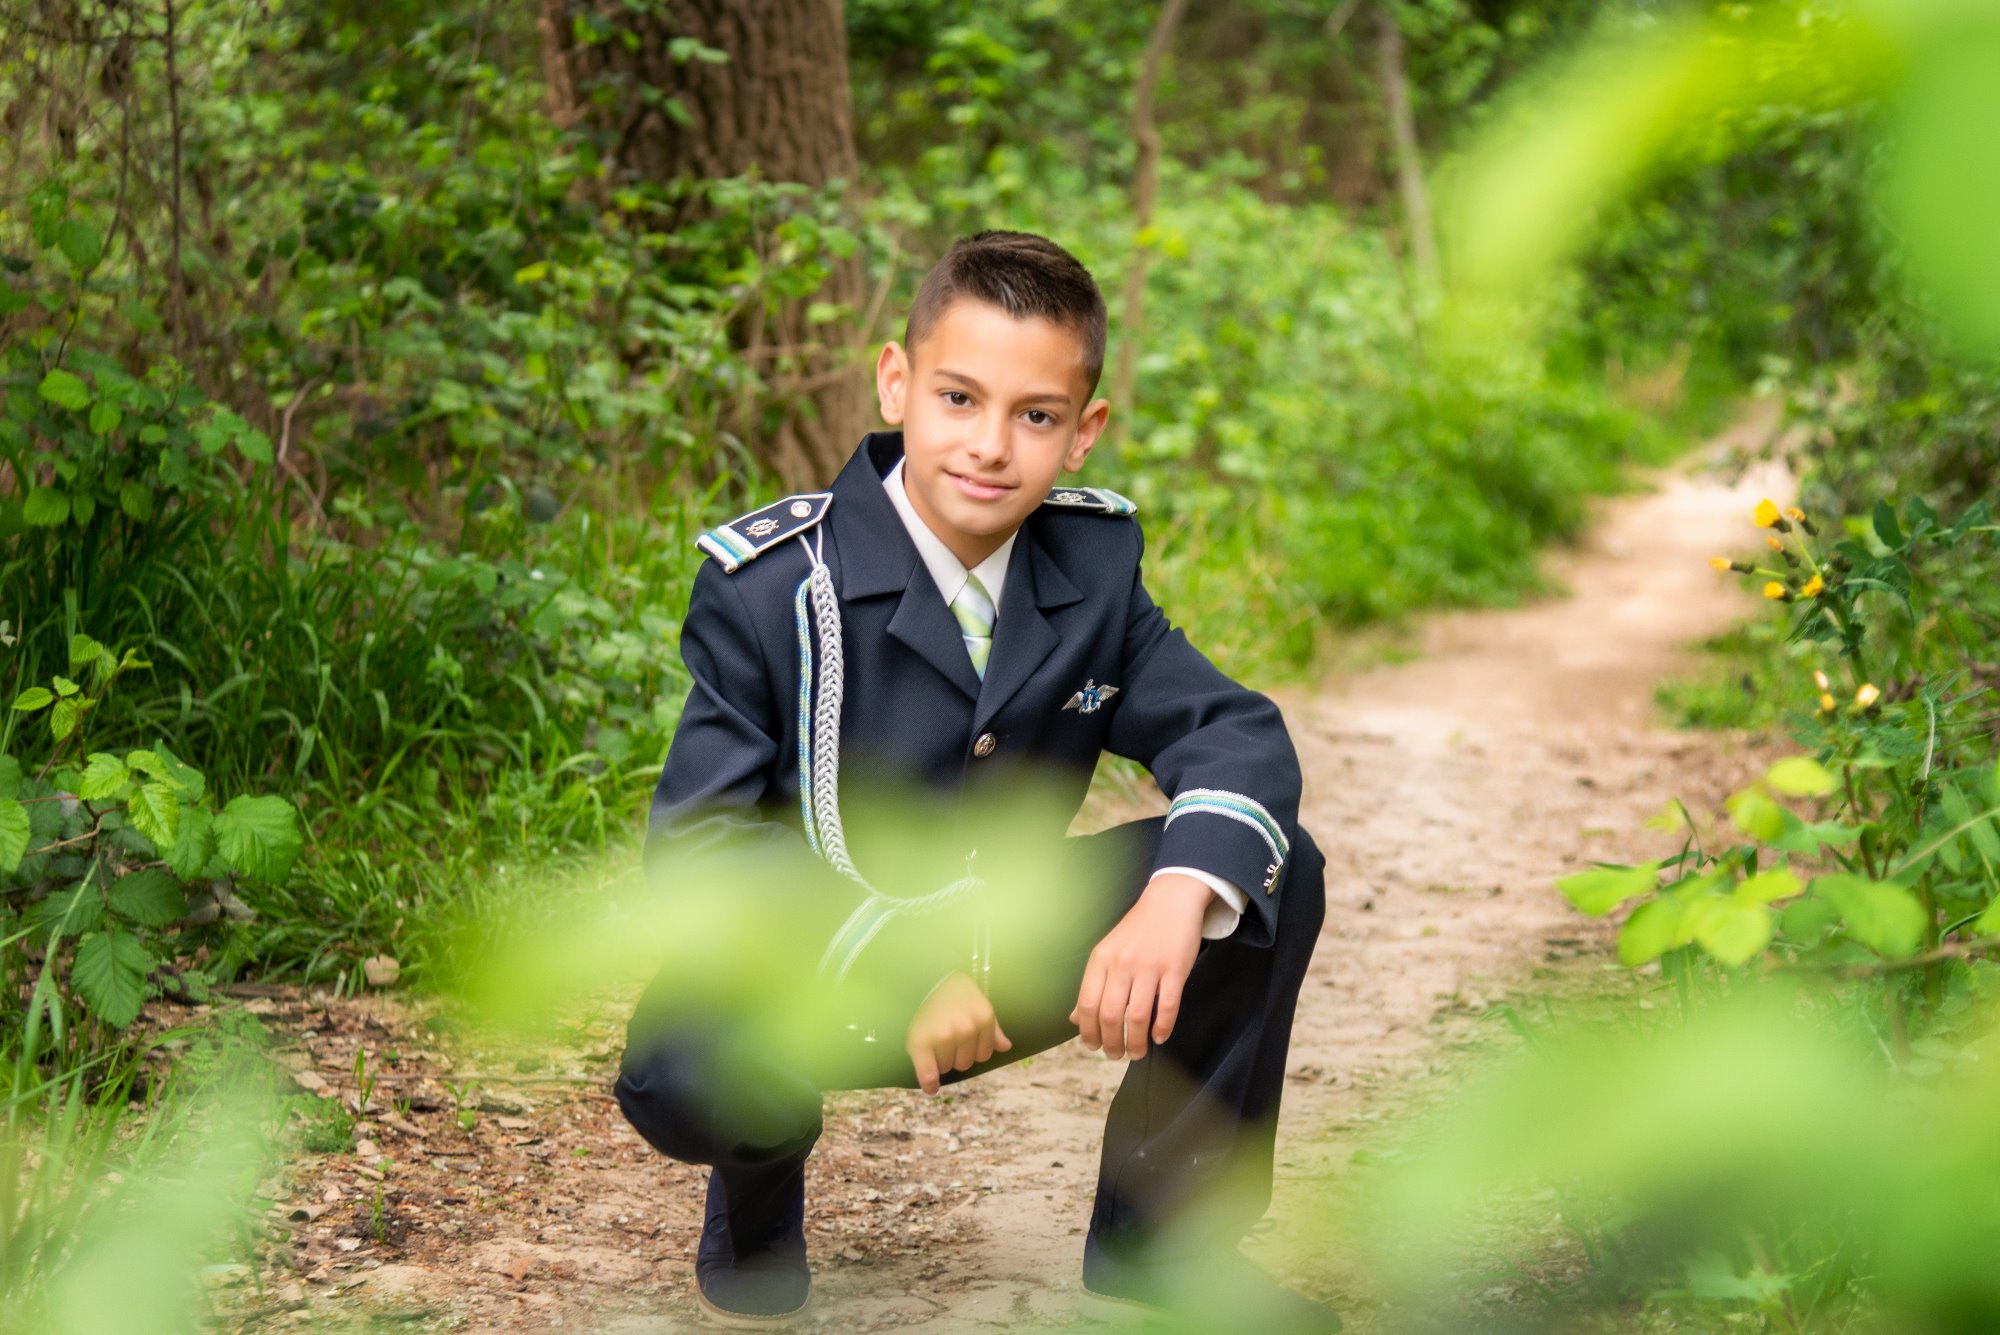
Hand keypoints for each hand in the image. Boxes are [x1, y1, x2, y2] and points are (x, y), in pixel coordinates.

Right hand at [905, 971, 1011, 1094]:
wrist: (924, 976)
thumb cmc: (953, 991)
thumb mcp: (978, 1003)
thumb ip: (992, 1028)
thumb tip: (1006, 1047)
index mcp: (984, 1018)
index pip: (984, 1054)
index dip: (971, 1049)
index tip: (961, 1039)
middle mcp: (966, 1028)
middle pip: (965, 1063)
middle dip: (956, 1054)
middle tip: (944, 1034)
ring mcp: (945, 1036)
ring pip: (948, 1067)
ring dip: (941, 1060)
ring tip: (932, 1039)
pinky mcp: (922, 1042)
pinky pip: (928, 1073)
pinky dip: (929, 1082)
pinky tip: (930, 1087)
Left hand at [1071, 872, 1209, 1059]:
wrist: (1169, 901)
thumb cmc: (1137, 931)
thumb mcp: (1107, 953)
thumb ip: (1093, 986)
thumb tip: (1075, 1019)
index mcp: (1101, 960)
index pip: (1087, 1004)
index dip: (1088, 1032)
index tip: (1093, 1047)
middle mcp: (1122, 964)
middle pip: (1110, 1015)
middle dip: (1112, 1043)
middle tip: (1116, 1056)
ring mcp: (1149, 966)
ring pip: (1138, 1016)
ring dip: (1137, 1042)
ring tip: (1137, 1053)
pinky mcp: (1175, 968)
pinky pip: (1168, 1006)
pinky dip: (1163, 1027)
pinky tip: (1160, 1037)